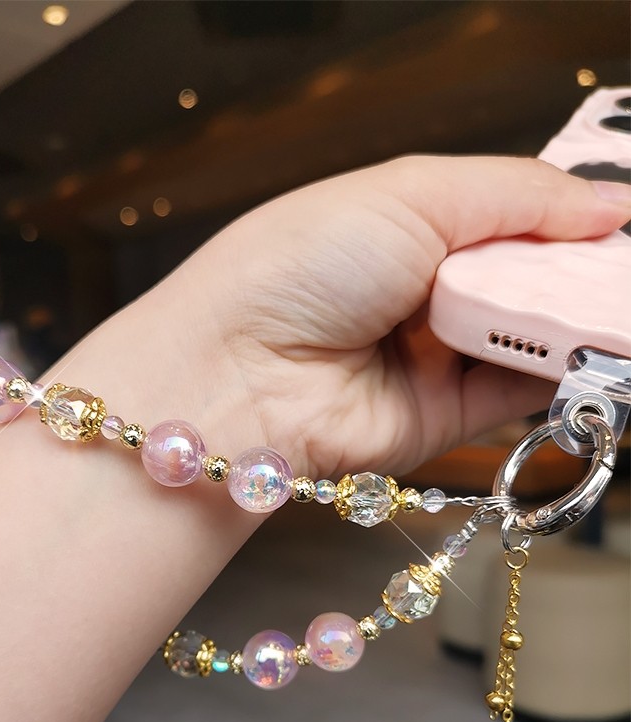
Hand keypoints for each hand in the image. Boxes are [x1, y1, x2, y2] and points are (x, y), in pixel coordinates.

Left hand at [160, 155, 630, 477]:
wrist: (238, 371)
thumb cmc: (300, 265)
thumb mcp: (412, 194)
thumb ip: (516, 195)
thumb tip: (610, 203)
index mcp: (408, 224)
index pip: (510, 214)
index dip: (566, 216)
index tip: (616, 221)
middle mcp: (424, 292)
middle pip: (526, 279)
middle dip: (576, 273)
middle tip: (618, 272)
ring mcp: (435, 357)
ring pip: (530, 337)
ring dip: (576, 322)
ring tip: (615, 309)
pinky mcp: (443, 417)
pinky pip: (518, 393)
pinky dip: (562, 373)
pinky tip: (594, 349)